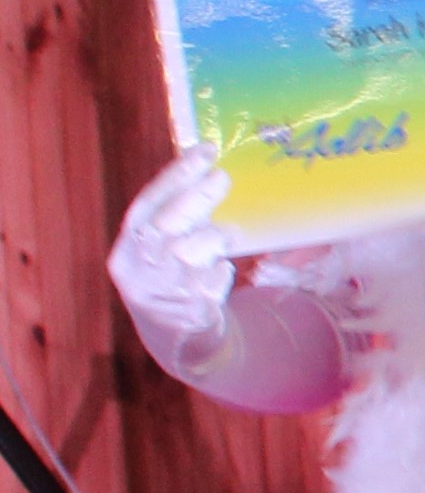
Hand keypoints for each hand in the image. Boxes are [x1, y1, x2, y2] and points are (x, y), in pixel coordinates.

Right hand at [108, 148, 236, 361]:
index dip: (175, 175)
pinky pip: (215, 279)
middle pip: (165, 226)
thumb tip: (206, 169)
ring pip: (191, 252)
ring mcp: (164, 292)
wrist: (179, 340)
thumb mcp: (160, 252)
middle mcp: (139, 270)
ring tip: (231, 232)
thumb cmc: (172, 282)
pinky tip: (220, 271)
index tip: (204, 151)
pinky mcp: (192, 311)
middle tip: (223, 177)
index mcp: (126, 251)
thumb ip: (174, 220)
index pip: (146, 205)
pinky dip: (222, 271)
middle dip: (196, 198)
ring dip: (216, 236)